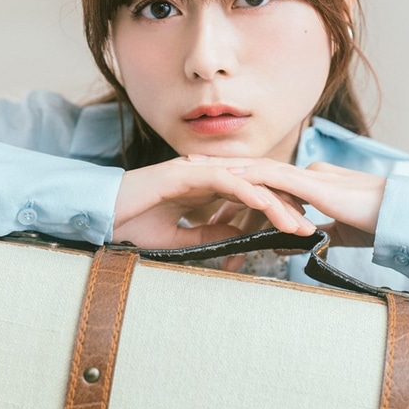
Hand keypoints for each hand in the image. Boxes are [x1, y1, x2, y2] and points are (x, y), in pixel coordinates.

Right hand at [112, 157, 314, 249]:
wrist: (99, 216)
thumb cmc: (131, 225)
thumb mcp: (180, 237)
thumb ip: (210, 233)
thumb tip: (241, 238)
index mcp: (203, 188)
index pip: (248, 196)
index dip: (274, 210)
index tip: (295, 230)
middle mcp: (203, 175)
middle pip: (255, 187)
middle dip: (285, 206)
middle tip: (310, 227)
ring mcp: (194, 170)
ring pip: (246, 182)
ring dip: (274, 202)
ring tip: (297, 222)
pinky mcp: (183, 173)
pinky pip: (223, 180)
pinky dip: (247, 192)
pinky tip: (267, 206)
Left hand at [192, 157, 386, 247]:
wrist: (401, 219)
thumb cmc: (375, 224)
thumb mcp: (337, 232)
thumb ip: (314, 234)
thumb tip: (288, 245)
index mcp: (309, 184)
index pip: (265, 186)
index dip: (237, 188)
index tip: (210, 192)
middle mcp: (304, 174)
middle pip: (253, 173)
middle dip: (219, 172)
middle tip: (187, 172)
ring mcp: (307, 176)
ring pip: (257, 170)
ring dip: (224, 169)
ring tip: (193, 169)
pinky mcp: (312, 184)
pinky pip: (272, 176)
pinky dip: (246, 175)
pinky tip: (223, 177)